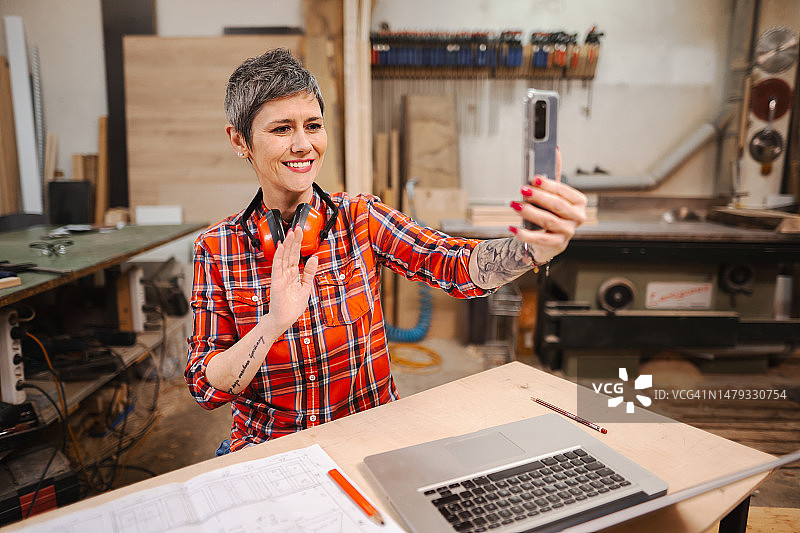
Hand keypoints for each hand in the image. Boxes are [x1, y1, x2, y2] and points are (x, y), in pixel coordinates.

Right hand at [266, 226, 318, 332]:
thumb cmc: (292, 306)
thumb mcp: (306, 286)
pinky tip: (282, 246)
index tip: (301, 231)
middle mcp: (286, 273)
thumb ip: (309, 272)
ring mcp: (281, 276)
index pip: (295, 255)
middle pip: (290, 253)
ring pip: (284, 256)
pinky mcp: (277, 281)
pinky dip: (280, 256)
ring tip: (291, 232)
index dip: (298, 243)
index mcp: (293, 274)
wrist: (284, 319)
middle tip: (297, 226)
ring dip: (288, 244)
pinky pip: (278, 266)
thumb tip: (314, 258)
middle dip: (294, 240)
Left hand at [510, 149, 586, 263]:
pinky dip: (524, 234)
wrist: (545, 241)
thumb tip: (555, 150)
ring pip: (548, 220)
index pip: (563, 191)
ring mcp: (568, 232)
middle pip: (557, 205)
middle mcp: (577, 217)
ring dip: (529, 212)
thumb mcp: (552, 195)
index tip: (534, 178)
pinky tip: (513, 228)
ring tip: (514, 204)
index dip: (548, 184)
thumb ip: (553, 176)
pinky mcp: (557, 244)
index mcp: (579, 202)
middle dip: (538, 196)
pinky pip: (539, 238)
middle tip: (522, 190)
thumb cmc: (549, 213)